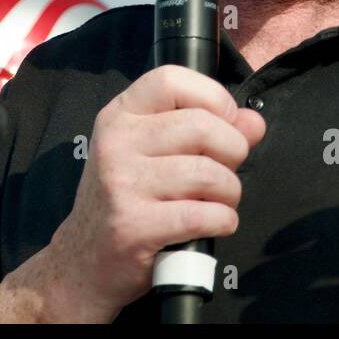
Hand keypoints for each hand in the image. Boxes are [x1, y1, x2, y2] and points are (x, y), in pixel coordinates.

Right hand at [44, 64, 264, 321]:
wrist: (85, 260)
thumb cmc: (127, 199)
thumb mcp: (154, 153)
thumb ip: (207, 130)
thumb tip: (253, 122)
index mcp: (120, 116)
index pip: (172, 79)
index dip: (213, 97)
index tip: (224, 123)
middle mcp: (116, 143)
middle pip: (202, 126)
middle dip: (233, 151)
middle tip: (224, 172)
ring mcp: (122, 184)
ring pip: (209, 173)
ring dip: (230, 192)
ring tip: (218, 202)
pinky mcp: (134, 226)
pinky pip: (204, 215)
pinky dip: (223, 221)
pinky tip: (213, 224)